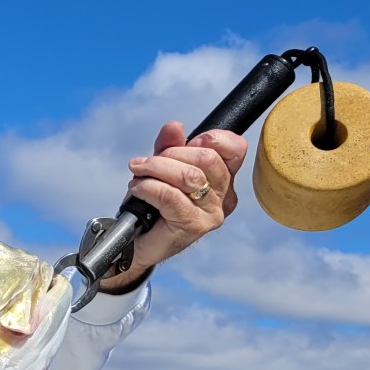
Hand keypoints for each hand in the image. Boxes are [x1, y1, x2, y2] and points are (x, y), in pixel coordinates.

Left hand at [106, 121, 247, 287]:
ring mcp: (212, 214)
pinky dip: (148, 187)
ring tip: (138, 173)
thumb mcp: (160, 168)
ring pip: (189, 176)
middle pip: (207, 158)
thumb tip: (174, 127)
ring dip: (156, 168)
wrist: (133, 242)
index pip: (235, 148)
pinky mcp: (194, 226)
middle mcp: (224, 197)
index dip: (210, 138)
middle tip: (146, 162)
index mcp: (224, 179)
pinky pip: (171, 196)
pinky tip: (138, 188)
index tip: (185, 143)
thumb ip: (169, 145)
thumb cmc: (151, 206)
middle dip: (171, 153)